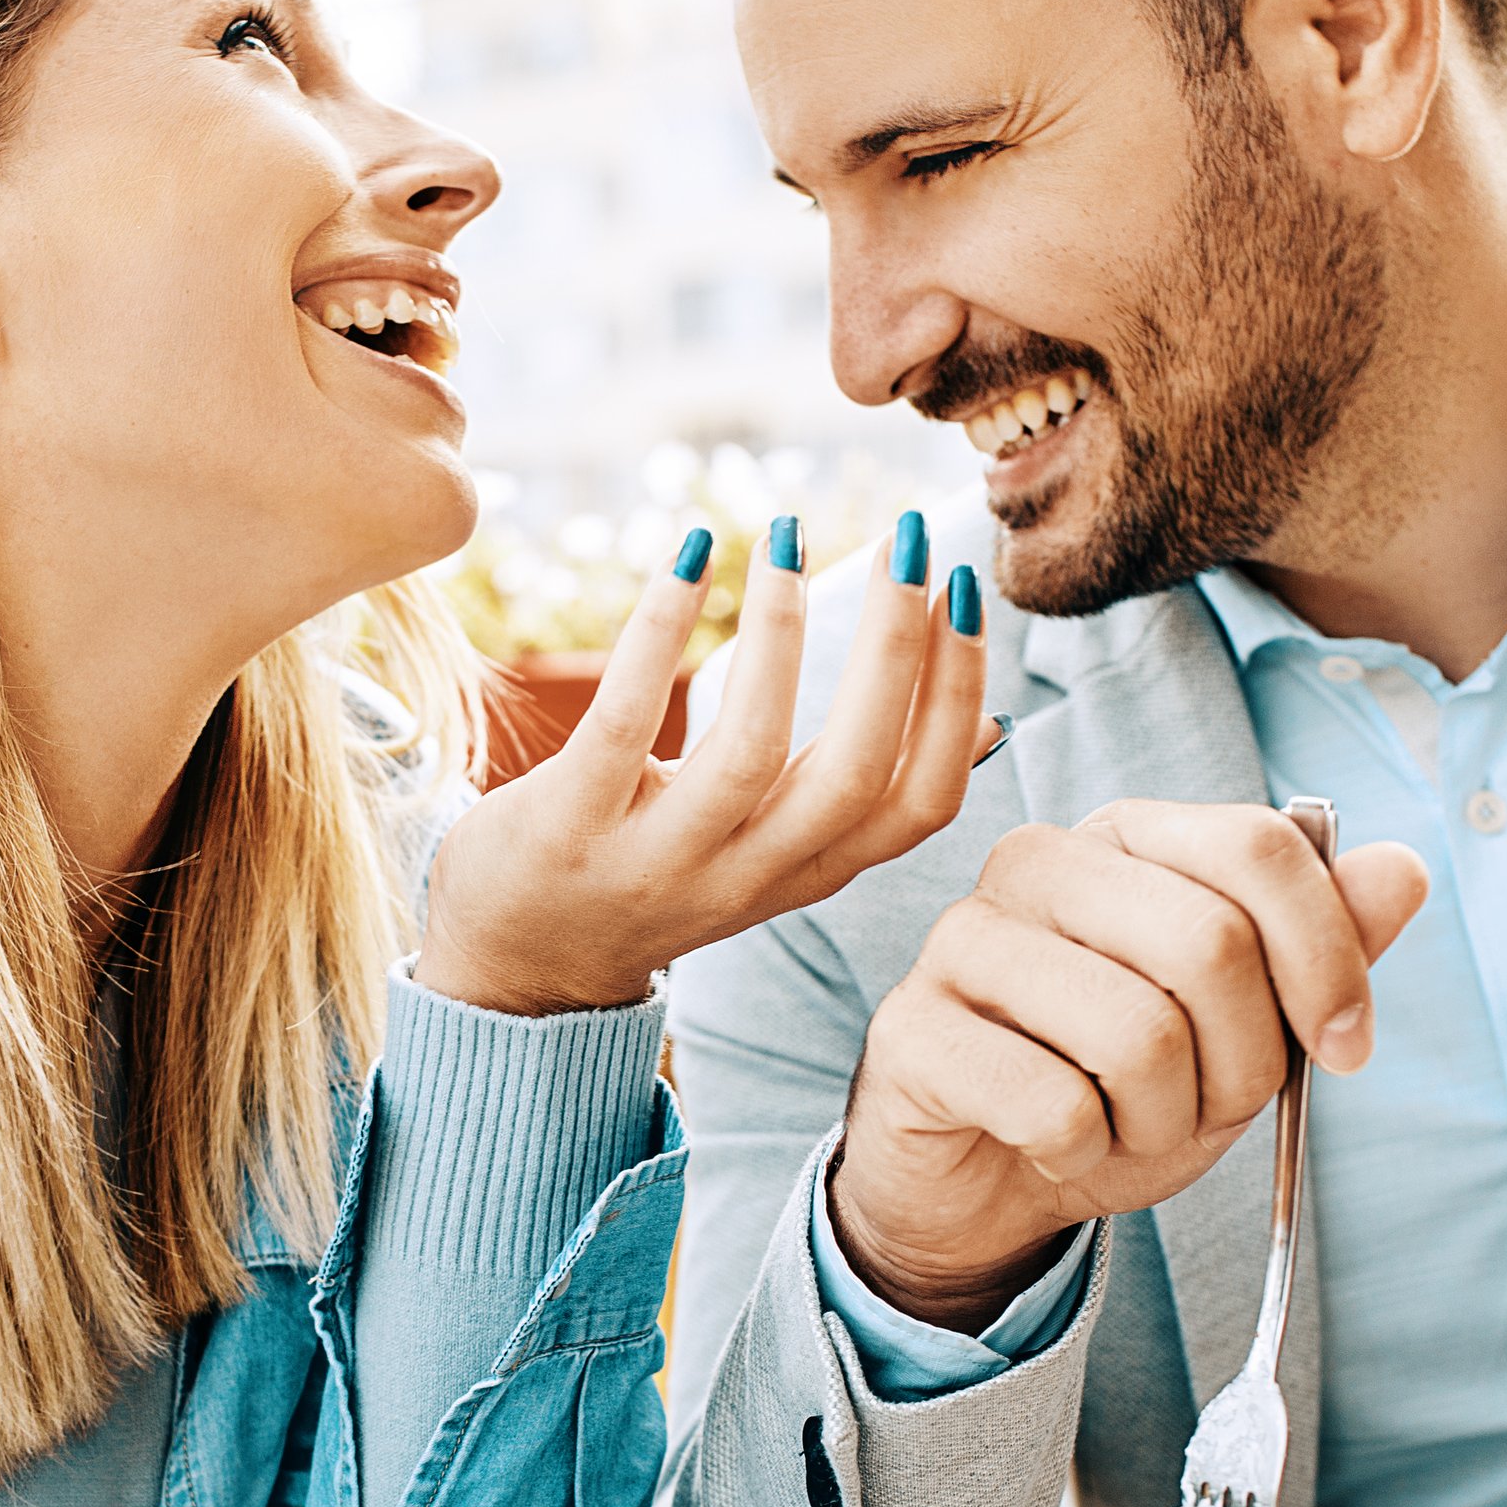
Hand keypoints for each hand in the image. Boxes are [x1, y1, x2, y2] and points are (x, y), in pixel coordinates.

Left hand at [417, 522, 989, 1016]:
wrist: (515, 972)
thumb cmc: (657, 878)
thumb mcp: (778, 856)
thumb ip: (863, 800)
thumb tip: (991, 728)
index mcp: (808, 873)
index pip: (921, 804)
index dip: (957, 700)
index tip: (963, 593)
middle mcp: (744, 877)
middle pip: (855, 775)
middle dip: (897, 650)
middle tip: (909, 538)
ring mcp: (654, 859)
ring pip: (749, 751)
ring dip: (782, 633)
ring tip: (788, 535)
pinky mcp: (567, 826)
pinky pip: (625, 720)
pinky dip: (662, 626)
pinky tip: (693, 551)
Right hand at [828, 799, 1430, 1327]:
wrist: (990, 1182)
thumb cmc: (1121, 1088)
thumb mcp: (1248, 1026)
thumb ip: (1323, 947)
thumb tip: (1404, 868)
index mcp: (1128, 835)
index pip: (1258, 847)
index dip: (1329, 959)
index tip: (1347, 1048)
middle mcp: (1039, 861)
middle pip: (1209, 943)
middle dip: (1246, 1062)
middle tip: (1215, 1105)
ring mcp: (963, 938)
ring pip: (1137, 1033)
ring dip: (1163, 1119)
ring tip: (1131, 1125)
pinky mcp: (912, 1030)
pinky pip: (1053, 1105)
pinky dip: (1086, 1152)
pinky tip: (1060, 1143)